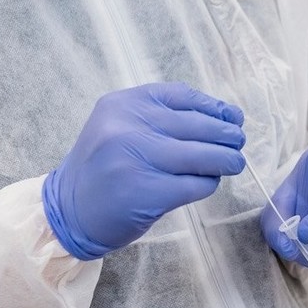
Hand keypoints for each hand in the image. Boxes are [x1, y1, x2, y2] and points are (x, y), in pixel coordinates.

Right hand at [43, 83, 246, 259]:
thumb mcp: (119, 127)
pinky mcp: (147, 192)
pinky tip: (207, 183)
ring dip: (226, 160)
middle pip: (198, 125)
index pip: (182, 96)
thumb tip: (224, 117)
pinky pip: (195, 184)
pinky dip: (208, 184)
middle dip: (227, 135)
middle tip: (238, 143)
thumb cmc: (103, 168)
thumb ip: (161, 117)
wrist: (69, 211)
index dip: (214, 107)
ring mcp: (137, 159)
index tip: (232, 117)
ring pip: (203, 155)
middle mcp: (129, 126)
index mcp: (124, 104)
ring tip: (233, 163)